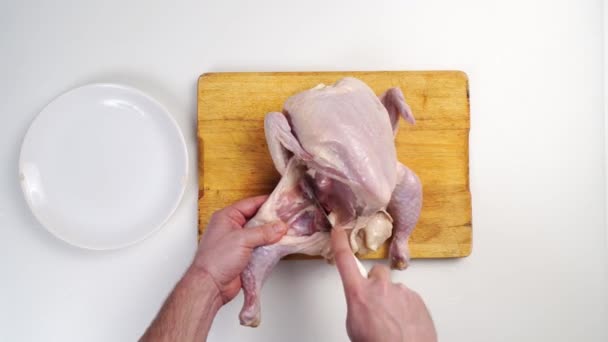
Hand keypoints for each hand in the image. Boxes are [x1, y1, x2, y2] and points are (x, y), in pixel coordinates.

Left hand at [191, 195, 287, 303]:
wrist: (211, 285)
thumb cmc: (216, 260)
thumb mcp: (242, 240)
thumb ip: (263, 232)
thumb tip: (279, 227)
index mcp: (227, 217)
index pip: (250, 203)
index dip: (267, 203)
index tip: (281, 203)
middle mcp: (232, 227)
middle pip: (256, 219)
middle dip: (271, 220)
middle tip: (286, 219)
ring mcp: (238, 242)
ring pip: (259, 233)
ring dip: (271, 235)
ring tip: (285, 232)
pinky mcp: (243, 255)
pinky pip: (259, 247)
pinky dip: (268, 246)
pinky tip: (278, 246)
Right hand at [331, 227, 436, 341]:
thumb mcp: (354, 325)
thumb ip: (357, 304)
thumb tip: (362, 303)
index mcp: (359, 293)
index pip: (345, 260)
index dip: (340, 243)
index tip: (339, 231)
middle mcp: (380, 287)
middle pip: (376, 273)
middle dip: (376, 284)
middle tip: (376, 304)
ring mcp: (401, 291)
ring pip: (394, 289)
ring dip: (392, 300)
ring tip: (392, 322)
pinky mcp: (417, 299)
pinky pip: (408, 298)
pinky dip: (406, 309)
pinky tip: (403, 324)